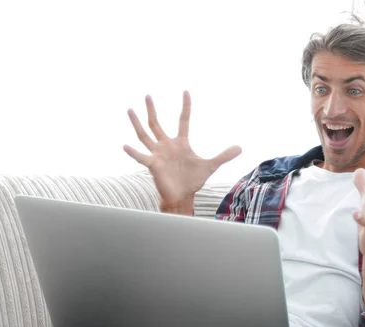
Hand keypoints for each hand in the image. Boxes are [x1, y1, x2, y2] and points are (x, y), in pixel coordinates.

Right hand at [123, 91, 241, 204]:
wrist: (183, 196)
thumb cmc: (193, 180)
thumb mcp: (211, 165)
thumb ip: (224, 156)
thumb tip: (240, 148)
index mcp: (181, 143)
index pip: (183, 120)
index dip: (185, 106)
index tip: (185, 91)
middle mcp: (167, 146)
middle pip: (157, 124)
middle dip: (152, 110)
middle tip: (148, 95)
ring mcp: (158, 154)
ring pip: (144, 135)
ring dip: (137, 123)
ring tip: (129, 109)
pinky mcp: (153, 165)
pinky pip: (141, 157)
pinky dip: (133, 152)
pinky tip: (124, 145)